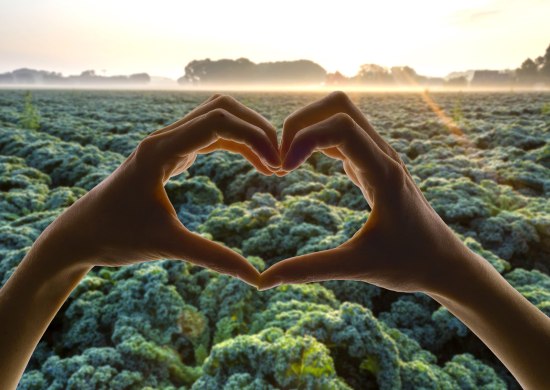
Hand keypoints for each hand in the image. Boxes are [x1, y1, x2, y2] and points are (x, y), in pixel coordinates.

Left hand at [41, 94, 279, 285]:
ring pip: (217, 118)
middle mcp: (164, 138)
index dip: (255, 137)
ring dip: (248, 134)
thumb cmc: (116, 237)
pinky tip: (254, 163)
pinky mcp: (171, 153)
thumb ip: (214, 258)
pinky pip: (211, 136)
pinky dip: (236, 144)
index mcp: (160, 150)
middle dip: (256, 128)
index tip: (278, 166)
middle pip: (222, 108)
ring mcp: (167, 143)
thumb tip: (255, 278)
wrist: (81, 233)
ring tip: (272, 164)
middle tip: (280, 161)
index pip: (218, 121)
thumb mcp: (168, 246)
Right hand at [260, 91, 468, 293]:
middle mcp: (383, 155)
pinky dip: (314, 141)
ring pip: (339, 115)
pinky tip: (298, 167)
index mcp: (384, 173)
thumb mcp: (357, 266)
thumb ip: (310, 269)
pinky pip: (340, 135)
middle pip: (337, 105)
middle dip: (300, 122)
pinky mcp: (372, 164)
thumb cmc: (408, 264)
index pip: (340, 127)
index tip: (283, 170)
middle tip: (280, 159)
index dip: (304, 139)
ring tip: (285, 164)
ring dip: (306, 129)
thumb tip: (265, 280)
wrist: (443, 261)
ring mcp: (378, 156)